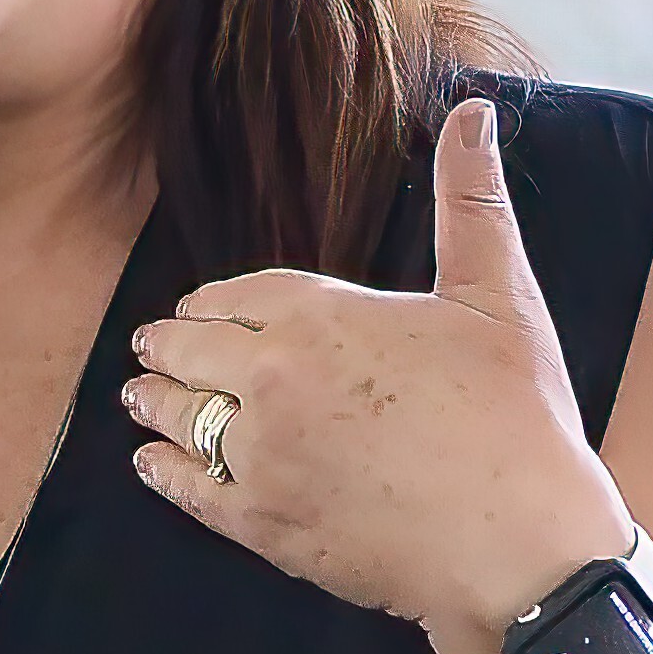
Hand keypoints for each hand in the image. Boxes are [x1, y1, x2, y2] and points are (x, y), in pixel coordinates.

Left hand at [122, 99, 632, 653]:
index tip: (197, 308)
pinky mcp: (258, 523)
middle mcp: (270, 381)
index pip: (236, 298)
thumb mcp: (498, 292)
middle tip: (152, 345)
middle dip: (167, 344)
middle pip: (190, 352)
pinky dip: (160, 470)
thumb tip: (474, 110)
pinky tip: (150, 461)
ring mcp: (257, 455)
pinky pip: (186, 489)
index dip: (212, 303)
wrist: (514, 542)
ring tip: (138, 394)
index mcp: (319, 318)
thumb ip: (470, 199)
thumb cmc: (514, 414)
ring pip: (177, 417)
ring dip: (153, 400)